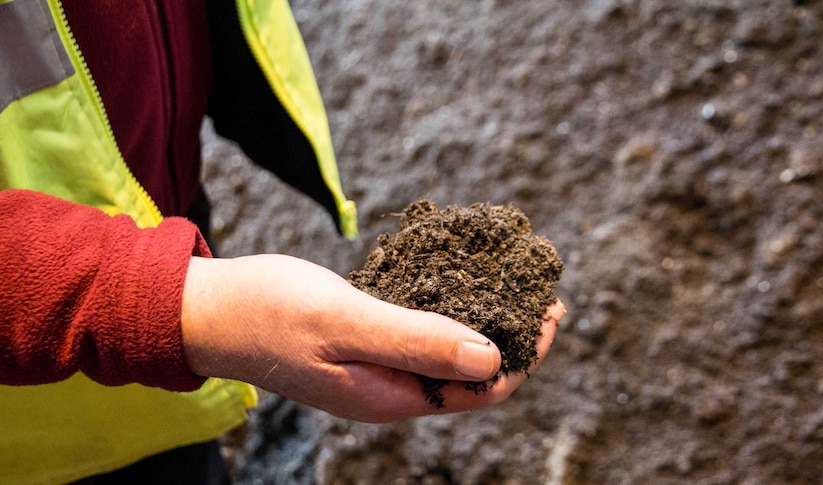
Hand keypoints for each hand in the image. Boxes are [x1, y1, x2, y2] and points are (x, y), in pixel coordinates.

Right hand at [181, 254, 562, 422]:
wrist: (208, 310)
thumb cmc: (270, 312)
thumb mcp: (347, 322)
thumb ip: (418, 341)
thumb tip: (493, 358)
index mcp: (392, 396)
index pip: (482, 388)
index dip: (524, 354)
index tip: (551, 311)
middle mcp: (389, 389)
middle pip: (470, 372)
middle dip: (512, 337)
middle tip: (542, 292)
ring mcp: (373, 367)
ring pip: (446, 350)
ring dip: (481, 321)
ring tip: (509, 284)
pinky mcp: (360, 343)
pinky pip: (417, 331)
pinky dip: (446, 308)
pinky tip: (456, 279)